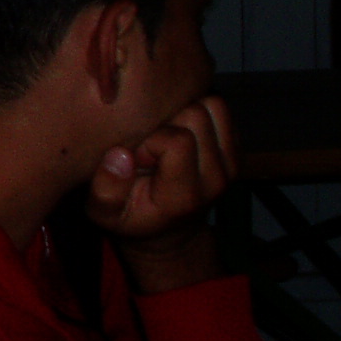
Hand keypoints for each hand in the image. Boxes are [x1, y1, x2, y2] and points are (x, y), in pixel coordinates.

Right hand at [86, 94, 234, 294]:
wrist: (170, 233)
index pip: (178, 141)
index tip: (139, 157)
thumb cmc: (132, 218)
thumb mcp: (104, 213)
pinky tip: (181, 132)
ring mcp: (231, 166)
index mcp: (185, 195)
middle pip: (197, 116)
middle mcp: (216, 180)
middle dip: (168, 122)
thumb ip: (106, 188)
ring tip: (167, 135)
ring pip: (214, 107)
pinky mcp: (237, 153)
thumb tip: (121, 154)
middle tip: (152, 145)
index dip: (151, 139)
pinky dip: (200, 113)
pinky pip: (221, 111)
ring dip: (186, 113)